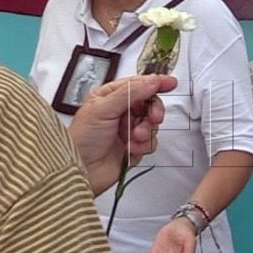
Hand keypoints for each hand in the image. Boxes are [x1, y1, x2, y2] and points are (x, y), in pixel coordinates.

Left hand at [69, 74, 175, 195]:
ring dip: (146, 130)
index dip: (155, 83)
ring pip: (152, 124)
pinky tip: (130, 149)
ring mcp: (128, 130)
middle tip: (153, 117)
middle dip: (153, 111)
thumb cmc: (82, 139)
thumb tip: (152, 81)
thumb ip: (130, 92)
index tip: (170, 83)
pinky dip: (143, 145)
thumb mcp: (103, 109)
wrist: (81, 171)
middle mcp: (120, 111)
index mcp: (110, 96)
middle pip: (149, 104)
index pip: (138, 84)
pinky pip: (151, 142)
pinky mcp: (134, 147)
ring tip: (134, 137)